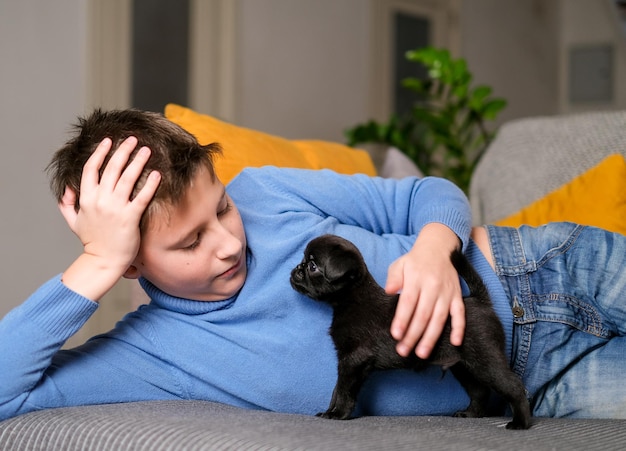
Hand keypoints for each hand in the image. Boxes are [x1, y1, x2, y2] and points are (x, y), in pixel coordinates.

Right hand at [58, 137, 160, 300]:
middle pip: (112, 168)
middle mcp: (100, 200)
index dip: (100, 152)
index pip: (91, 168)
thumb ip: (67, 204)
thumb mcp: (73, 221)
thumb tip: (67, 189)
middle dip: (122, 150)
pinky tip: (157, 173)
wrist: (103, 261)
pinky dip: (150, 184)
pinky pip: (142, 197)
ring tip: (146, 150)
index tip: (109, 141)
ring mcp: (116, 208)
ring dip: (138, 161)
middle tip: (132, 139)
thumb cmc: (92, 241)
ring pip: (128, 178)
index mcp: (86, 198)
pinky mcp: (130, 218)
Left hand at [386, 223, 464, 358]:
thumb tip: (388, 291)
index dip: (402, 319)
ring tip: (422, 353)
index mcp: (416, 278)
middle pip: (423, 315)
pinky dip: (459, 328)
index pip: (408, 302)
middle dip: (413, 335)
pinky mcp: (457, 296)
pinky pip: (460, 314)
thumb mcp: (399, 264)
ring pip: (440, 318)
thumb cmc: (414, 261)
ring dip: (431, 337)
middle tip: (403, 351)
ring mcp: (447, 293)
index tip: (396, 335)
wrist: (437, 248)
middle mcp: (433, 286)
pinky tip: (455, 342)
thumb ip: (393, 278)